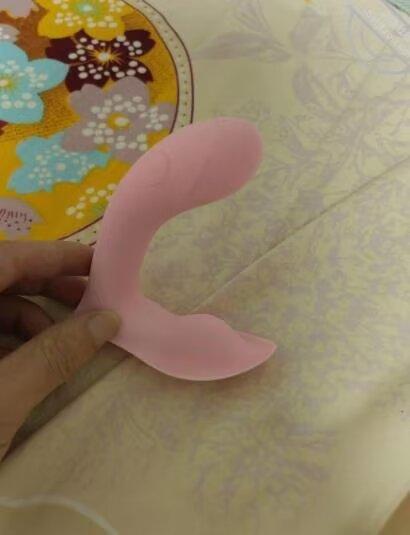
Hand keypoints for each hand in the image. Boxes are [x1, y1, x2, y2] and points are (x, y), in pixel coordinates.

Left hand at [0, 241, 119, 461]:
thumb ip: (53, 355)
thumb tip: (107, 320)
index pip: (6, 258)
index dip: (55, 255)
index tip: (98, 263)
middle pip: (0, 278)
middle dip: (47, 289)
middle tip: (90, 304)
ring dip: (30, 322)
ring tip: (60, 348)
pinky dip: (8, 342)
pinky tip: (25, 365)